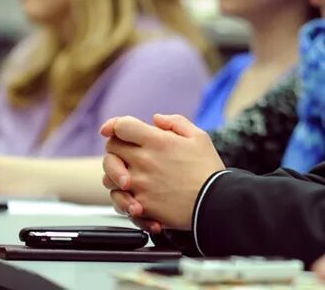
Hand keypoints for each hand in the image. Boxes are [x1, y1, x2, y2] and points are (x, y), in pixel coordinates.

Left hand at [100, 114, 225, 232]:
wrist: (215, 203)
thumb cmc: (208, 170)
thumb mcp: (199, 137)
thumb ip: (175, 122)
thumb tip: (156, 119)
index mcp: (157, 142)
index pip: (121, 126)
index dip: (115, 125)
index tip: (113, 129)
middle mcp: (144, 162)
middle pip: (111, 149)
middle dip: (116, 148)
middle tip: (126, 153)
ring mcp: (140, 185)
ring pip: (108, 176)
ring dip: (115, 174)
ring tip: (130, 177)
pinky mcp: (140, 206)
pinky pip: (118, 200)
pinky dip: (122, 198)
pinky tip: (135, 197)